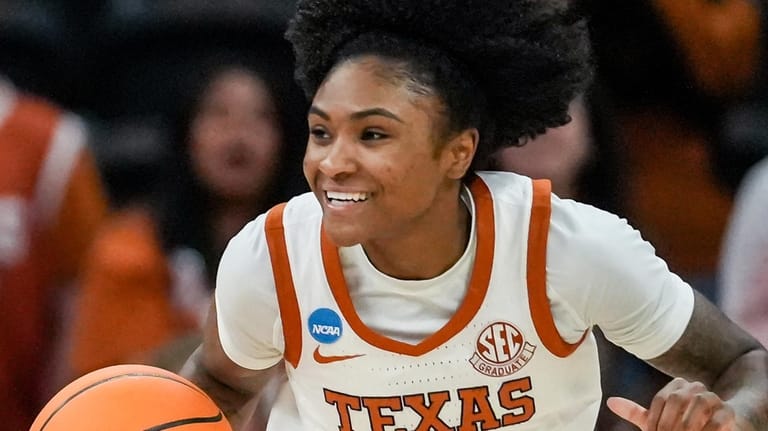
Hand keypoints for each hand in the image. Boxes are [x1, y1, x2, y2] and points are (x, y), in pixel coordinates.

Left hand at [607, 377, 736, 429]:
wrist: (719, 426)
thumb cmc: (683, 424)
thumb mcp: (658, 421)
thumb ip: (636, 412)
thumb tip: (611, 402)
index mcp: (676, 386)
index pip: (660, 400)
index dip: (654, 420)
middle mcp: (694, 387)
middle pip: (677, 399)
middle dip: (669, 423)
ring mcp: (713, 398)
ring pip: (698, 404)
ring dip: (688, 425)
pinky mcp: (729, 412)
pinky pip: (718, 419)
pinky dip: (707, 430)